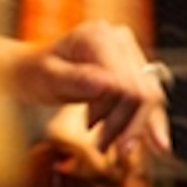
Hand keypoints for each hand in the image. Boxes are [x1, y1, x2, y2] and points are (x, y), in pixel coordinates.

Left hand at [12, 21, 169, 160]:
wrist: (31, 70)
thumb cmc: (35, 72)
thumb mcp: (46, 76)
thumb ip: (75, 79)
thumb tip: (108, 84)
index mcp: (100, 38)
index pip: (126, 83)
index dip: (120, 116)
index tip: (105, 138)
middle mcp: (120, 41)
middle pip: (144, 90)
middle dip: (131, 125)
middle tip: (114, 149)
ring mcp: (129, 55)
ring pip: (151, 96)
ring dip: (137, 127)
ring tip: (119, 148)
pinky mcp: (132, 71)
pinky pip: (147, 99)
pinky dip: (148, 122)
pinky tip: (154, 142)